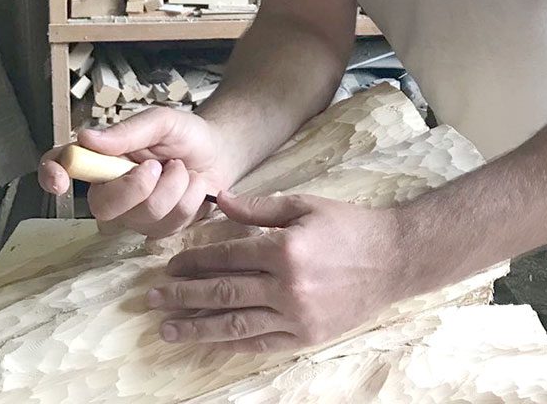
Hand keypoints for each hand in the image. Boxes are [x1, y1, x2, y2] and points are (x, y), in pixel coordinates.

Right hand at [37, 108, 227, 237]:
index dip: (53, 174)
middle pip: (102, 206)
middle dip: (135, 187)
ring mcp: (134, 215)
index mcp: (102, 158)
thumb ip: (128, 130)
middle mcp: (110, 190)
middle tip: (159, 165)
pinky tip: (194, 186)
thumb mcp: (161, 121)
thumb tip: (86, 137)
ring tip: (183, 169)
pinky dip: (190, 198)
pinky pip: (170, 223)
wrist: (219, 152)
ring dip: (174, 186)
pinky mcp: (159, 230)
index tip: (61, 180)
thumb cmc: (184, 134)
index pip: (61, 166)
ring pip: (144, 215)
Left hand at [145, 191, 405, 352]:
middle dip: (183, 296)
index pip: (226, 257)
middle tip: (152, 299)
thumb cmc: (348, 225)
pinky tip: (211, 341)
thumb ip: (260, 208)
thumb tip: (221, 203)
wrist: (393, 259)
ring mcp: (297, 316)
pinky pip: (261, 344)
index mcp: (285, 249)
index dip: (194, 260)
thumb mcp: (305, 205)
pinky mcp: (306, 337)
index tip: (170, 264)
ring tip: (168, 330)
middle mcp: (287, 287)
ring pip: (235, 325)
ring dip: (197, 327)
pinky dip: (232, 344)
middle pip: (223, 292)